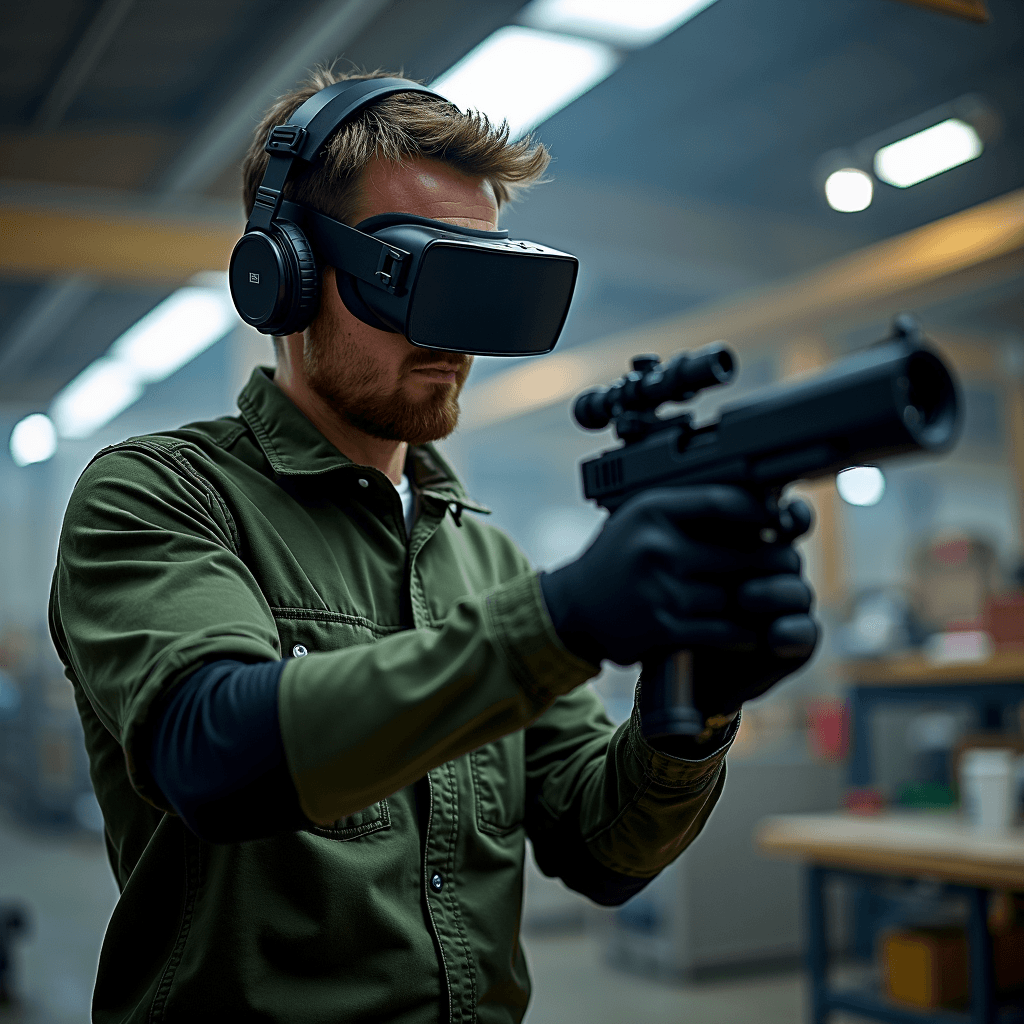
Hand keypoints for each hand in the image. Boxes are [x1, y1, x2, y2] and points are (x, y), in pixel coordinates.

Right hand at [539, 486, 815, 670]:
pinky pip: (723, 629)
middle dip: (770, 561)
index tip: (780, 520)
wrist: (575, 607)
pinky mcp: (662, 627)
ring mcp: (659, 588)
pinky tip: (750, 628)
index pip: (723, 502)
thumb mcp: (642, 518)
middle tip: (786, 565)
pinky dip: (743, 632)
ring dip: (759, 601)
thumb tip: (757, 500)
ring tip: (772, 598)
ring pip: (735, 595)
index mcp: (653, 510)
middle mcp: (656, 545)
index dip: (761, 511)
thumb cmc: (619, 558)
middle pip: (740, 553)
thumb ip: (689, 509)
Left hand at [689, 505, 818, 715]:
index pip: (779, 521)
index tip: (778, 517)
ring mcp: (785, 607)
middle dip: (766, 557)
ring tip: (743, 597)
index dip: (789, 516)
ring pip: (798, 590)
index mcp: (748, 545)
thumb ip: (689, 538)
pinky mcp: (794, 642)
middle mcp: (772, 572)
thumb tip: (698, 501)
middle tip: (737, 554)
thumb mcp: (670, 573)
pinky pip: (806, 631)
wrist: (674, 670)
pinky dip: (791, 632)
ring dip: (774, 592)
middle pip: (786, 555)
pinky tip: (774, 635)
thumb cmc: (666, 612)